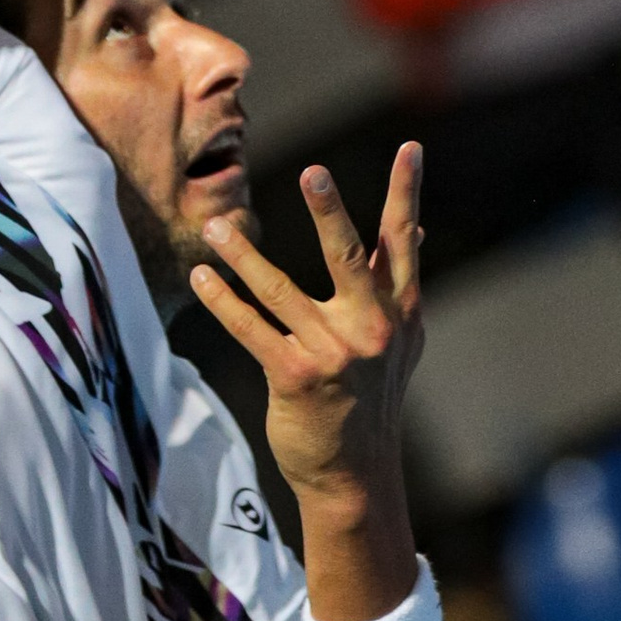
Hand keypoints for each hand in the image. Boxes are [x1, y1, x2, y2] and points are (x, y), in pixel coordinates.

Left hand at [190, 153, 425, 611]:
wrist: (355, 473)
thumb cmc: (374, 396)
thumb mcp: (400, 340)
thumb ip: (401, 284)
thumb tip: (420, 230)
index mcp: (400, 312)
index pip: (402, 242)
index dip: (406, 194)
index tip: (410, 148)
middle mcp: (371, 328)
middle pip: (349, 258)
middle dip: (330, 213)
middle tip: (313, 171)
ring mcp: (334, 354)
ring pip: (282, 291)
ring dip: (245, 255)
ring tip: (217, 224)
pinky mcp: (296, 377)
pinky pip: (252, 330)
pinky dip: (224, 301)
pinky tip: (201, 279)